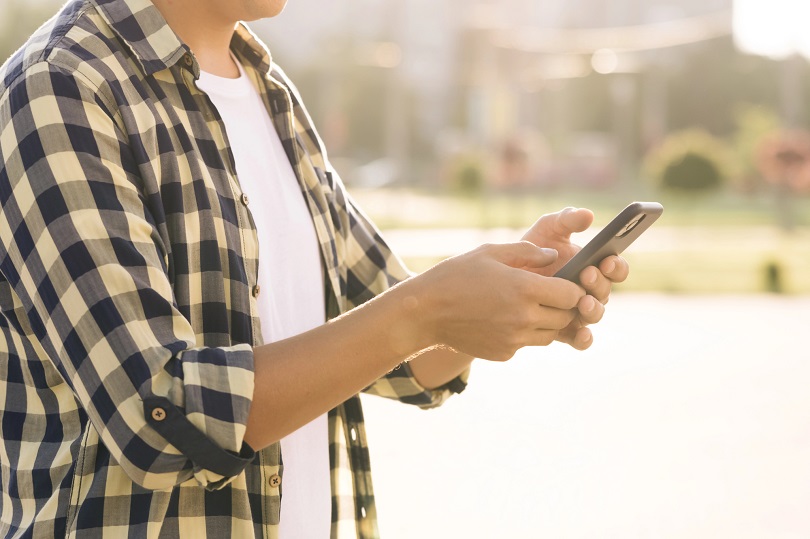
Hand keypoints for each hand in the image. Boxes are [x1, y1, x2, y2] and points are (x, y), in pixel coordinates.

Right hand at [408, 241, 584, 361]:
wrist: (425, 313)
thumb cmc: (456, 276)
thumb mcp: (490, 253)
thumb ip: (526, 252)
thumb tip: (552, 255)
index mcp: (525, 288)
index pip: (571, 294)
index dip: (572, 288)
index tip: (565, 283)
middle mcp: (524, 317)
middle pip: (566, 317)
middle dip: (563, 306)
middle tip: (550, 295)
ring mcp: (514, 339)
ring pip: (550, 334)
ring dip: (547, 322)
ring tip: (529, 307)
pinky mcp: (504, 353)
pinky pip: (526, 344)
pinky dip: (524, 334)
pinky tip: (505, 320)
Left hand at [521, 207, 629, 349]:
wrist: (503, 276)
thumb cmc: (533, 249)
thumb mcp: (548, 228)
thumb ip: (567, 219)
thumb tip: (588, 215)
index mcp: (593, 265)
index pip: (615, 268)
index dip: (616, 265)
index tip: (606, 260)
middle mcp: (590, 290)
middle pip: (606, 292)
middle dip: (599, 284)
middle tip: (587, 275)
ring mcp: (578, 310)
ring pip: (595, 315)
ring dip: (593, 309)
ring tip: (582, 303)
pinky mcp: (564, 329)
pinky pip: (580, 339)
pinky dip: (584, 339)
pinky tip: (580, 334)